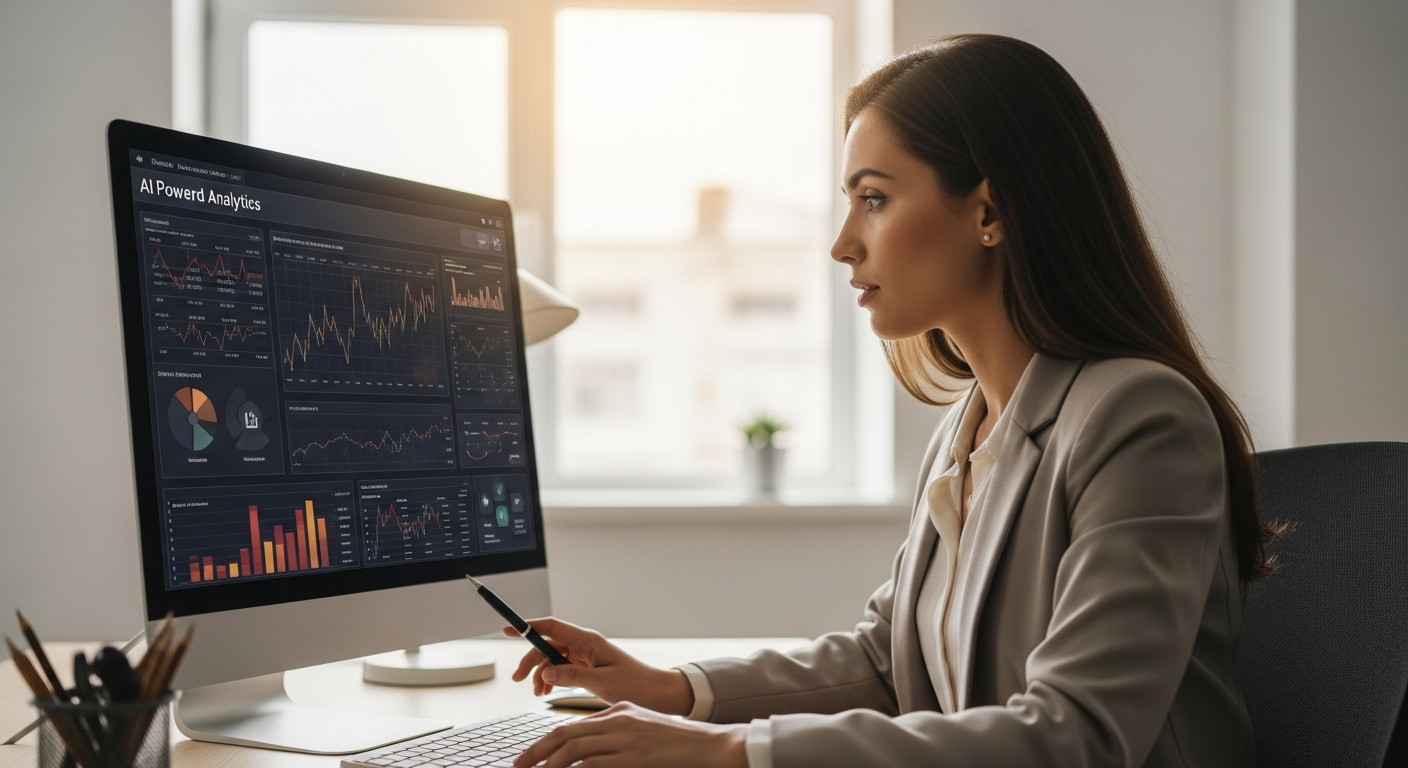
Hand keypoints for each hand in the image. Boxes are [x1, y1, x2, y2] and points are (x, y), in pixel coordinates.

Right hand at [506, 618, 694, 714]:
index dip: (528, 626)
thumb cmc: (634, 684)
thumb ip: (571, 676)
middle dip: (530, 660)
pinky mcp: (587, 669)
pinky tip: (548, 692)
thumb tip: (545, 672)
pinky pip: (562, 670)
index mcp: (588, 640)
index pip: (552, 627)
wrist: (655, 694)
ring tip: (538, 693)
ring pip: (553, 659)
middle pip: (548, 645)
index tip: (507, 629)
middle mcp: (584, 645)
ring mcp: (585, 657)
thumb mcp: (601, 682)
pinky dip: (551, 679)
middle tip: (519, 680)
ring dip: (541, 674)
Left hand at [513, 702, 747, 767]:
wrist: (712, 747)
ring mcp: (625, 739)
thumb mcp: (643, 732)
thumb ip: (616, 738)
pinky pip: (591, 766)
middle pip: (564, 734)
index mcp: (619, 712)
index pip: (572, 726)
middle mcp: (618, 721)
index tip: (529, 758)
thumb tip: (587, 758)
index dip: (546, 743)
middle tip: (517, 767)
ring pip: (572, 750)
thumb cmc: (679, 747)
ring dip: (547, 766)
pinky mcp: (632, 757)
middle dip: (536, 752)